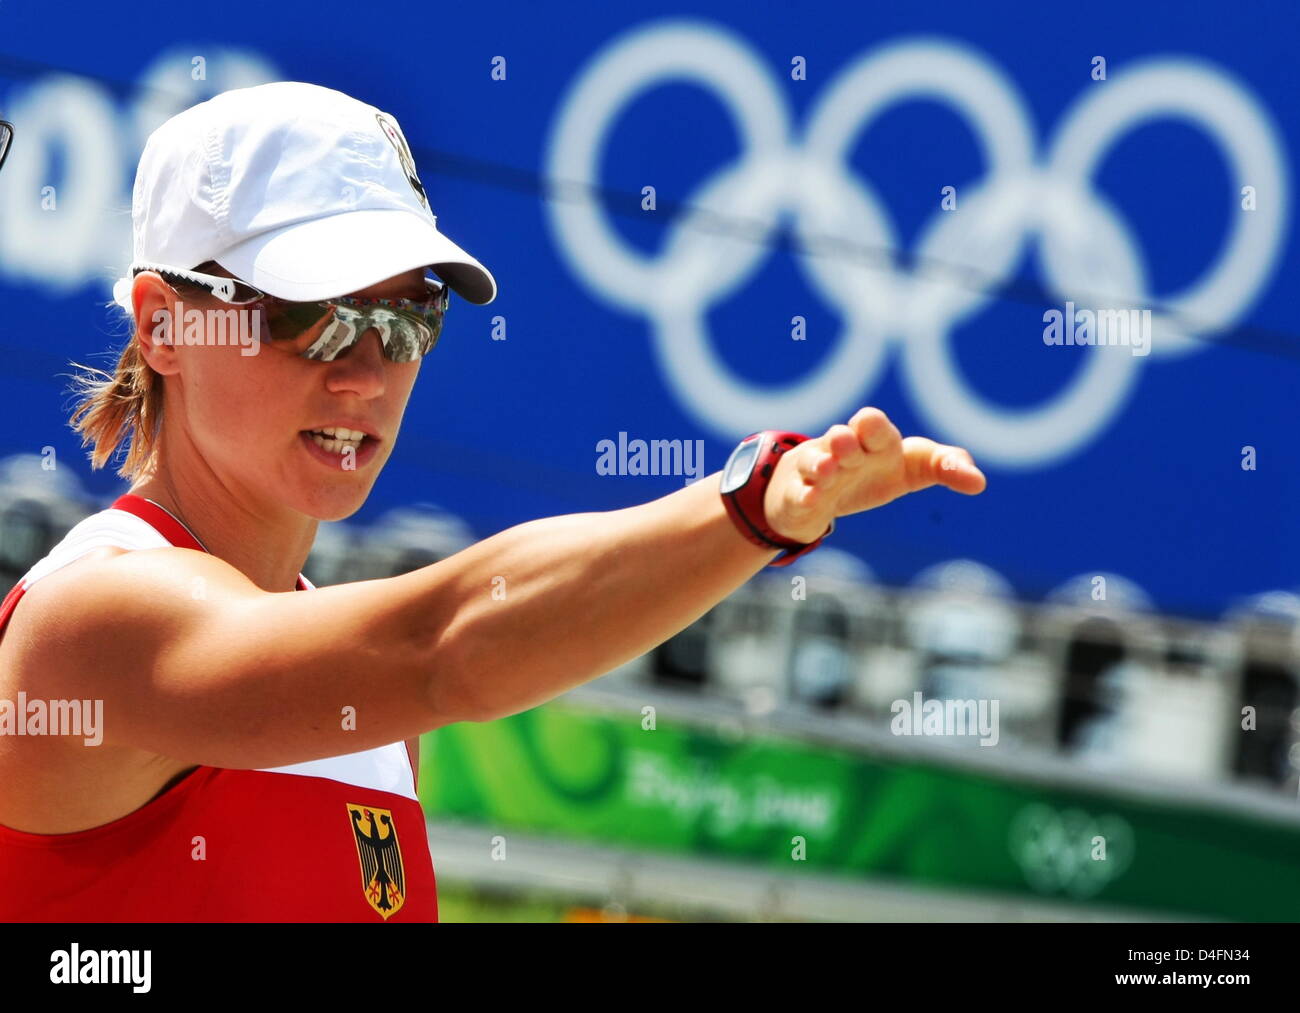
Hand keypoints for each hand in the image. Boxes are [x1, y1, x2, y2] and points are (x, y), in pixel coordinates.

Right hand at [763, 408, 985, 543]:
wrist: (816, 487)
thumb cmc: (871, 472)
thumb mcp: (911, 469)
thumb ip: (944, 466)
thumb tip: (980, 482)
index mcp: (874, 443)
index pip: (875, 427)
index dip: (874, 426)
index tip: (870, 424)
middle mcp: (844, 452)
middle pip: (843, 439)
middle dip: (846, 439)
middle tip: (848, 440)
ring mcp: (819, 474)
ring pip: (817, 464)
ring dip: (822, 465)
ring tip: (829, 470)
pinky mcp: (799, 497)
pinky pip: (799, 495)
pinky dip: (804, 497)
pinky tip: (811, 500)